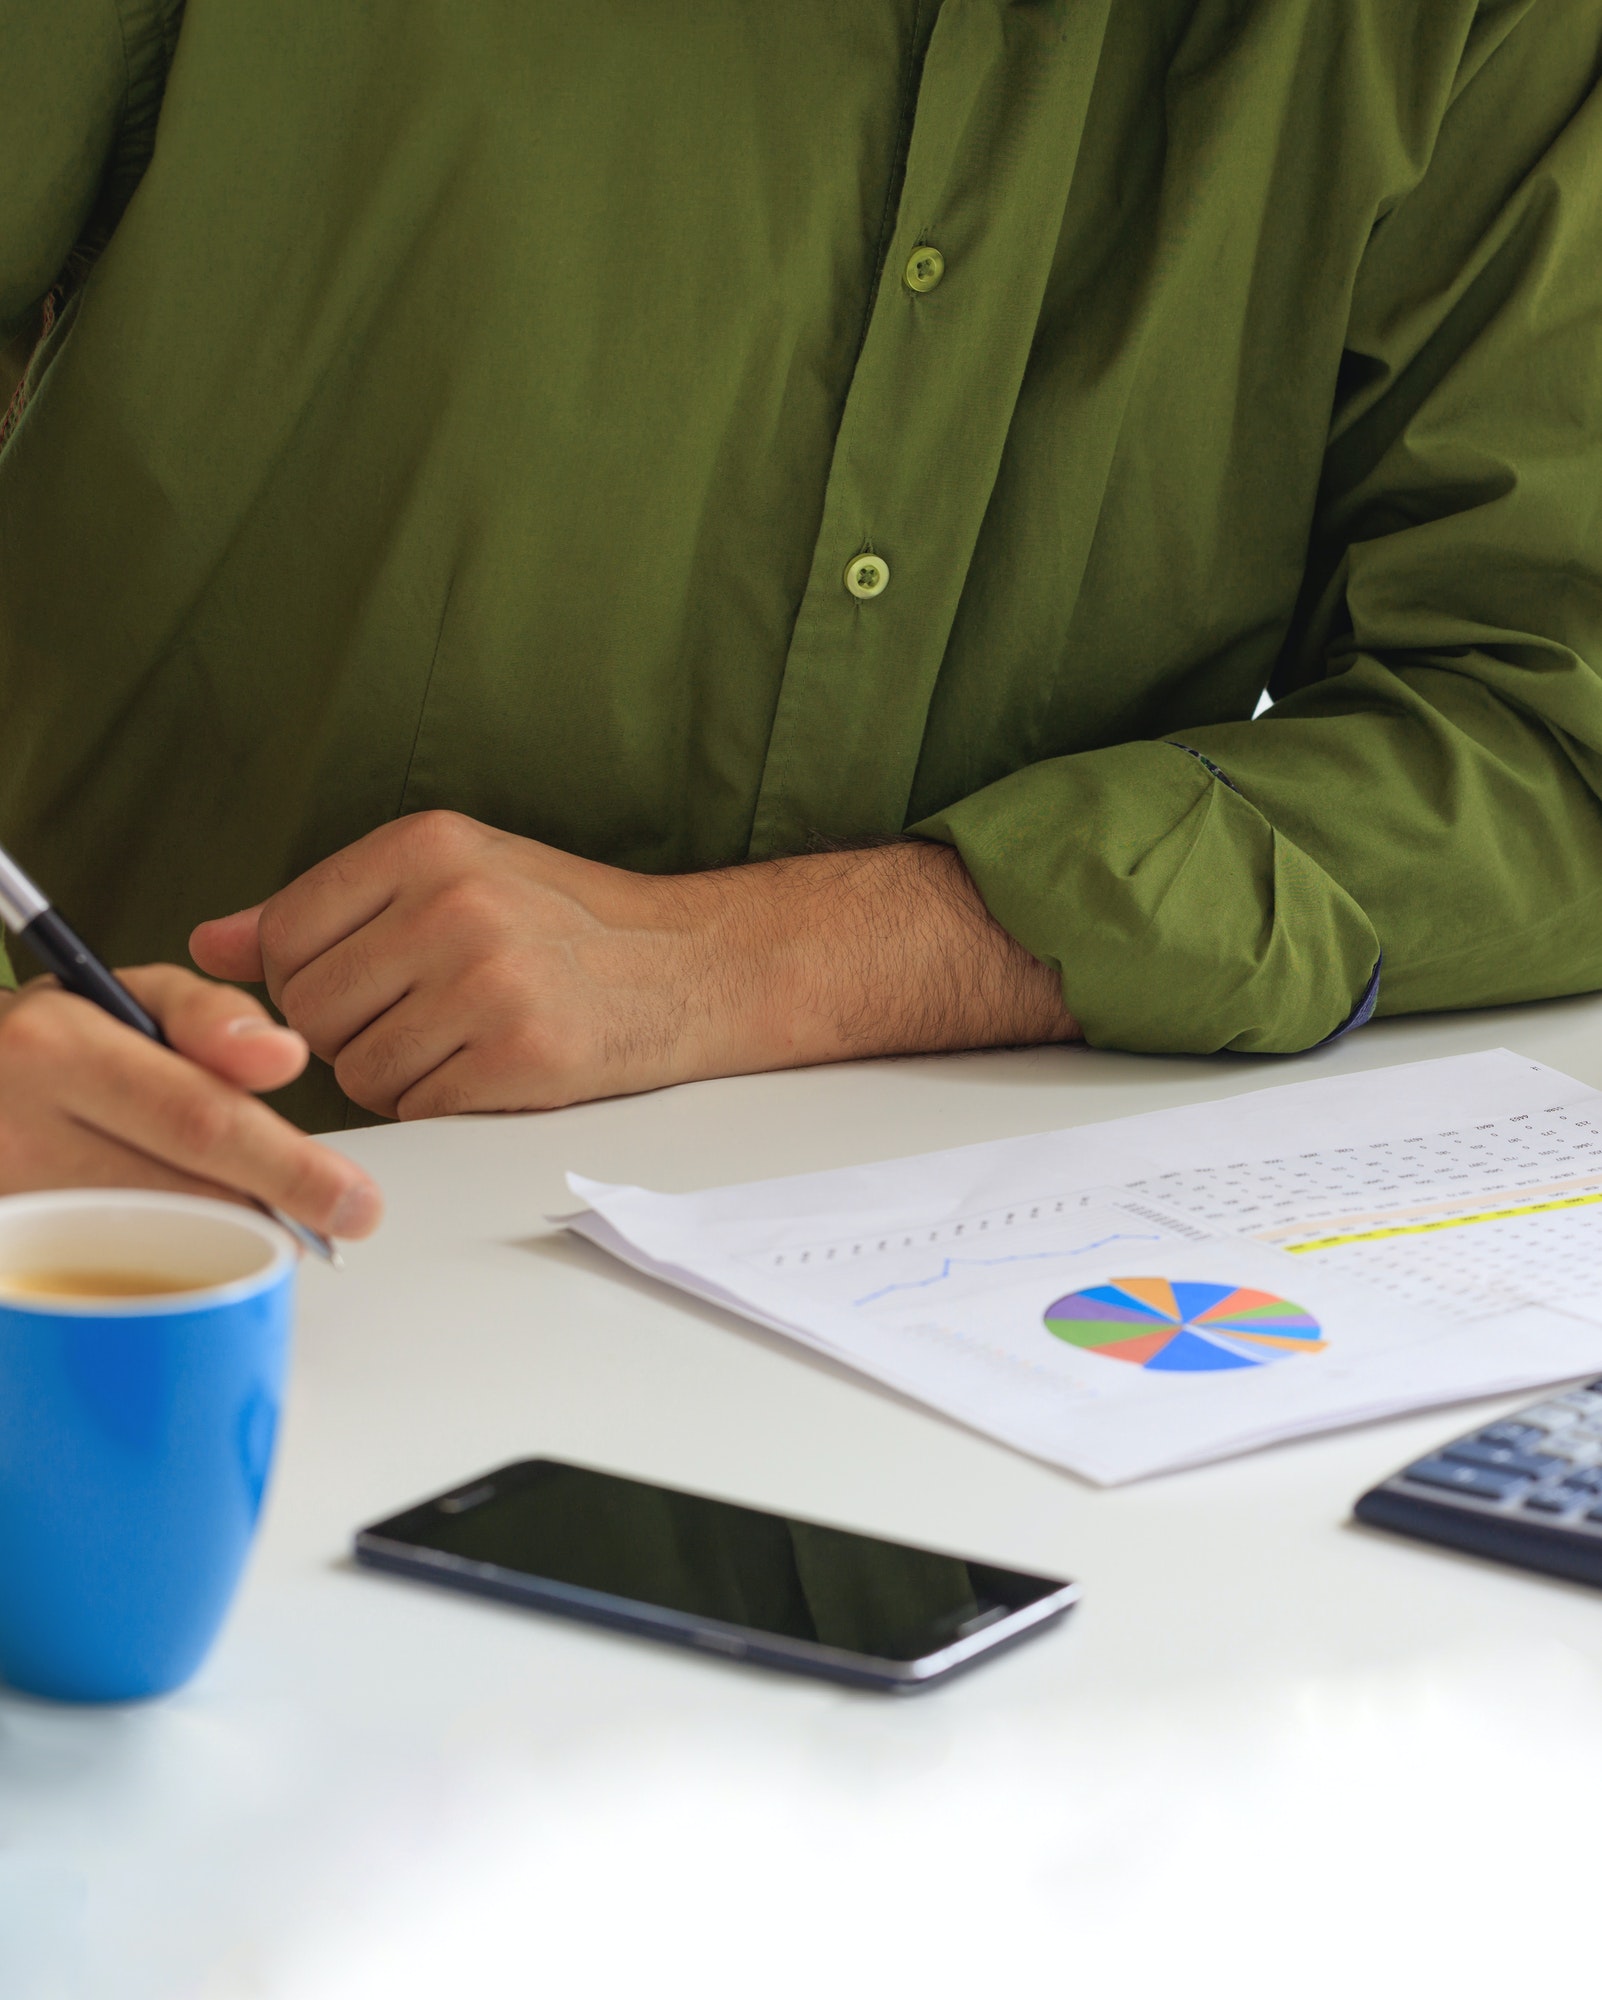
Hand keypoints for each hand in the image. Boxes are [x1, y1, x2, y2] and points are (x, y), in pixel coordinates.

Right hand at [0, 967, 382, 1236]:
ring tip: (262, 1223)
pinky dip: (168, 1269)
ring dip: (225, 1244)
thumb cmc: (55, 1042)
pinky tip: (192, 1250)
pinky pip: (109, 1276)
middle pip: (182, 1193)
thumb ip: (212, 1015)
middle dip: (273, 1214)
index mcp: (56, 1048)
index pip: (197, 1118)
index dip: (286, 1168)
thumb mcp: (129, 998)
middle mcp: (17, 1127)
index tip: (354, 1202)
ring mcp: (9, 1198)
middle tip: (332, 1228)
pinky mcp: (9, 1247)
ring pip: (152, 1247)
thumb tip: (283, 1058)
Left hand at [190, 812, 1077, 1119]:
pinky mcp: (520, 1057)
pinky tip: (489, 1070)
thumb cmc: (569, 922)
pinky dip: (439, 1103)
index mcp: (425, 846)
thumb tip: (210, 944)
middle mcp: (452, 905)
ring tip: (462, 1041)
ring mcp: (488, 983)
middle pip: (311, 1010)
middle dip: (349, 1031)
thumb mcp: (453, 874)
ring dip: (393, 1075)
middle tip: (423, 1018)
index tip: (360, 986)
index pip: (286, 936)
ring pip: (356, 1068)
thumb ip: (328, 905)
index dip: (307, 980)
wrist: (696, 964)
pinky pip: (415, 1107)